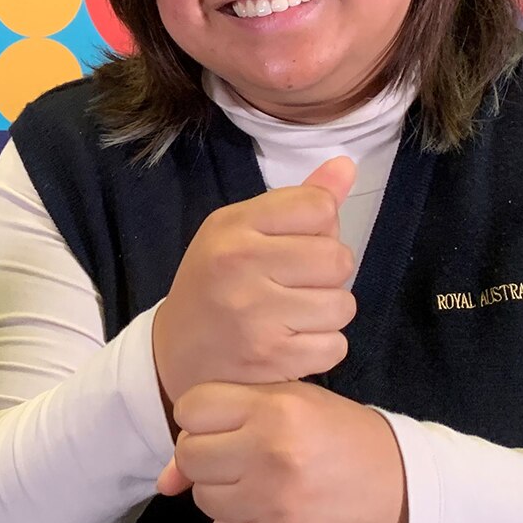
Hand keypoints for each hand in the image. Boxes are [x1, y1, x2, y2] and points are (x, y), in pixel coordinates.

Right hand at [152, 158, 358, 410]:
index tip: (295, 245)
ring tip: (293, 315)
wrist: (176, 352)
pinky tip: (291, 343)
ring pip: (343, 304)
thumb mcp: (242, 231)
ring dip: (327, 313)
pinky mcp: (270, 357)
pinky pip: (336, 345)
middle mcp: (240, 263)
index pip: (319, 206)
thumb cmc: (217, 282)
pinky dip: (321, 348)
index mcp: (233, 225)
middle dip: (328, 274)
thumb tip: (347, 165)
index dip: (320, 227)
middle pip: (338, 257)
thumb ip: (297, 201)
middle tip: (295, 285)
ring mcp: (255, 314)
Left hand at [157, 380, 406, 522]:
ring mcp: (276, 508)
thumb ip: (226, 421)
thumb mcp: (293, 406)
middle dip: (206, 456)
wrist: (401, 493)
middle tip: (239, 456)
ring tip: (260, 483)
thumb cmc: (339, 437)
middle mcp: (273, 457)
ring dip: (223, 492)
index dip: (202, 416)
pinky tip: (270, 511)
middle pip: (189, 457)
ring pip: (204, 500)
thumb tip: (164, 481)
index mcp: (277, 411)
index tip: (224, 422)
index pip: (191, 409)